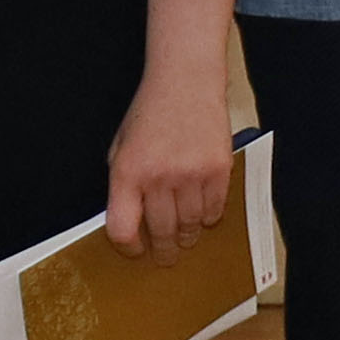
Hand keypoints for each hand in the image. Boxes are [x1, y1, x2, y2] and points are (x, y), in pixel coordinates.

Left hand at [104, 81, 235, 259]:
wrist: (185, 83)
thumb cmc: (150, 115)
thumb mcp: (120, 147)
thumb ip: (123, 185)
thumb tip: (131, 222)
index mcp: (127, 173)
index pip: (122, 228)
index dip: (128, 247)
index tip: (135, 251)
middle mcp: (158, 177)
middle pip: (162, 232)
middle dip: (164, 250)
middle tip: (166, 257)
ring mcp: (191, 174)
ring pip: (191, 225)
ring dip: (188, 235)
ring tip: (186, 237)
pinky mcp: (218, 170)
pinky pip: (216, 210)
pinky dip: (210, 217)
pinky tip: (203, 214)